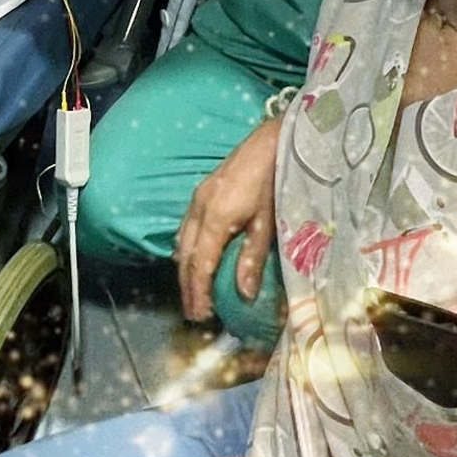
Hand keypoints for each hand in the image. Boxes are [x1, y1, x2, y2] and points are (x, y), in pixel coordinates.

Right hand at [175, 120, 280, 321]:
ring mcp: (198, 197)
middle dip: (187, 286)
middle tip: (194, 313)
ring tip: (194, 292)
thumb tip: (244, 294)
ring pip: (181, 240)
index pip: (199, 264)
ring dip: (185, 269)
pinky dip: (187, 249)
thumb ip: (252, 258)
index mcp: (215, 218)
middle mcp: (199, 208)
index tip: (200, 315)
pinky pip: (186, 227)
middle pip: (184, 255)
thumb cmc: (275, 181)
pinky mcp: (202, 191)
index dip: (198, 292)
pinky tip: (195, 259)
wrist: (271, 141)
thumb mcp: (268, 222)